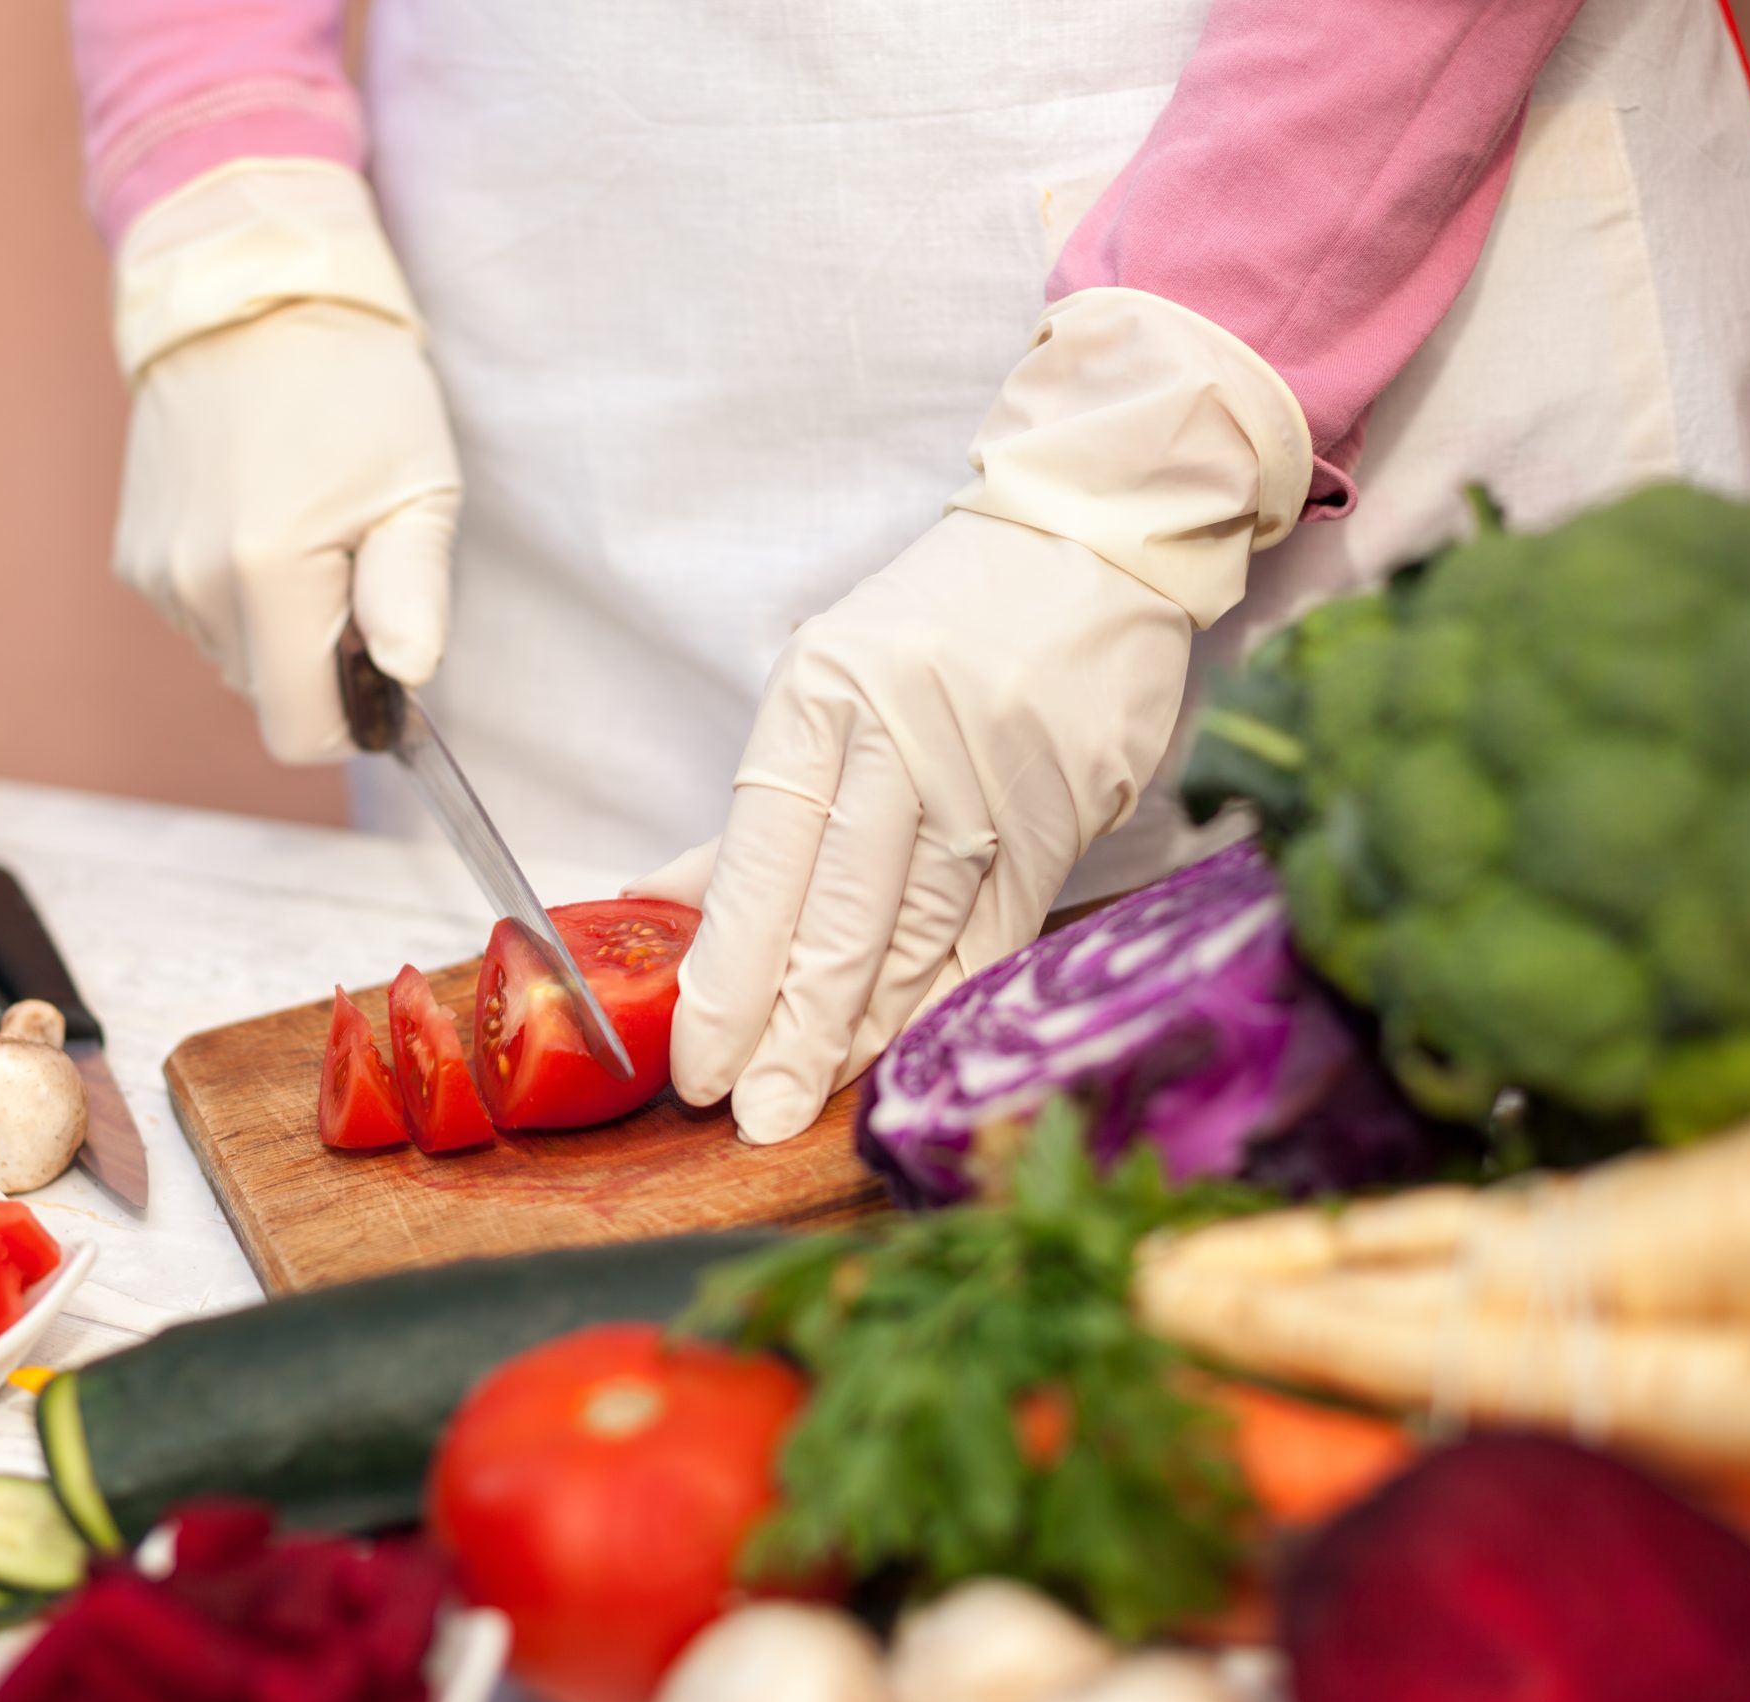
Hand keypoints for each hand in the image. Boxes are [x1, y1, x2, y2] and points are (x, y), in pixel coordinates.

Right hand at [107, 162, 460, 761]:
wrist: (249, 293)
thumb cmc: (353, 387)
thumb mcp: (417, 486)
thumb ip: (414, 593)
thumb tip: (407, 674)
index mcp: (266, 575)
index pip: (301, 733)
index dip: (354, 717)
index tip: (381, 660)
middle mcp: (194, 583)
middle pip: (268, 697)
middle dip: (318, 662)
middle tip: (352, 567)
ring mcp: (154, 570)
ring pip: (233, 657)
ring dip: (276, 625)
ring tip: (304, 527)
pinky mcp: (132, 552)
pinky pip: (199, 615)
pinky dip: (235, 592)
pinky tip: (258, 515)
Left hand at [638, 287, 1315, 1142]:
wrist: (1089, 540)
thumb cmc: (934, 626)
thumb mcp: (822, 690)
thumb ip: (754, 818)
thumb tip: (661, 908)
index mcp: (820, 698)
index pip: (762, 858)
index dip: (728, 970)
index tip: (700, 1055)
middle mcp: (900, 734)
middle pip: (839, 912)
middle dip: (788, 1027)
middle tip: (750, 1113)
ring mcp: (990, 769)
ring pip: (920, 931)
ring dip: (863, 1029)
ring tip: (811, 1098)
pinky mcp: (1064, 803)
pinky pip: (997, 930)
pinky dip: (945, 999)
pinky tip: (901, 1052)